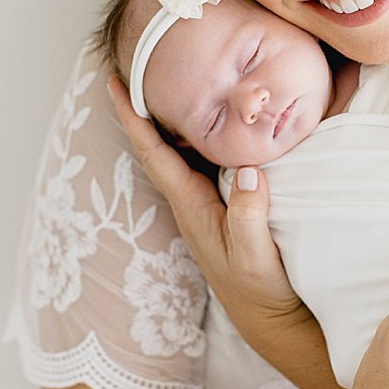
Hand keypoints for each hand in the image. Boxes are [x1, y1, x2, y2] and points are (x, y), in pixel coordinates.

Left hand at [108, 76, 306, 339]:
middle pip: (162, 144)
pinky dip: (202, 135)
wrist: (273, 322)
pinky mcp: (225, 207)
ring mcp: (207, 204)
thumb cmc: (262, 291)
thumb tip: (249, 168)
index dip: (134, 119)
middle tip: (140, 66)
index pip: (156, 154)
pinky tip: (214, 119)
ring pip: (183, 151)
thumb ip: (249, 216)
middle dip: (147, 107)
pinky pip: (206, 161)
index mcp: (192, 206)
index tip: (115, 84)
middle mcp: (192, 200)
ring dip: (174, 118)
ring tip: (170, 80)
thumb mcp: (256, 257)